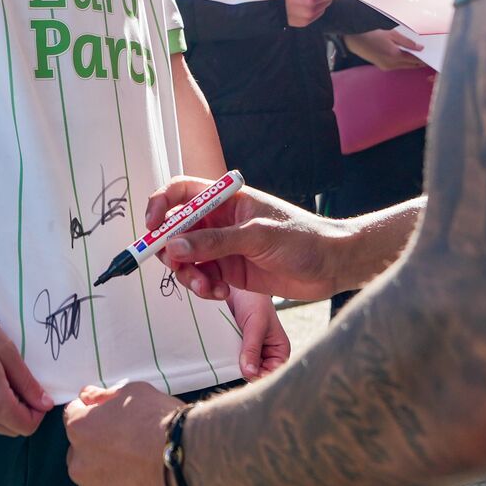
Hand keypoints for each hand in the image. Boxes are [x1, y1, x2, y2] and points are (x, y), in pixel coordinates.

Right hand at [0, 294, 52, 435]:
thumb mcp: (7, 352)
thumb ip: (27, 383)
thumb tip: (45, 404)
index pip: (26, 426)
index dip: (40, 411)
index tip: (40, 388)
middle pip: (12, 429)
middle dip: (26, 411)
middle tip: (25, 381)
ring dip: (10, 409)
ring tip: (8, 376)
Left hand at [65, 382, 197, 485]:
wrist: (193, 460)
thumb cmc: (163, 422)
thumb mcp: (135, 391)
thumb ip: (105, 396)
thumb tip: (88, 397)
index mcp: (81, 431)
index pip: (74, 418)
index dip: (94, 416)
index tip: (112, 419)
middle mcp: (80, 467)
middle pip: (82, 457)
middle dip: (99, 452)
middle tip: (131, 449)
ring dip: (111, 482)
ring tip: (142, 476)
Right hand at [146, 176, 353, 301]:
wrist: (332, 265)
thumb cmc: (302, 238)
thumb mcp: (257, 236)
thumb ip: (214, 242)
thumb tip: (173, 246)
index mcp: (226, 199)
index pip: (182, 192)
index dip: (161, 205)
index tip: (152, 227)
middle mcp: (220, 221)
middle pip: (176, 229)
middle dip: (170, 249)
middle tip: (178, 266)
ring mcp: (223, 247)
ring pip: (186, 258)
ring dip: (188, 274)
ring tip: (206, 287)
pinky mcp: (230, 272)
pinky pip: (202, 278)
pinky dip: (203, 288)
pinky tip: (220, 294)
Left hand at [226, 289, 289, 379]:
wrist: (236, 288)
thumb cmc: (254, 301)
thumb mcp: (256, 324)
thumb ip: (252, 349)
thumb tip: (250, 374)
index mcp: (279, 352)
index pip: (271, 374)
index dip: (258, 377)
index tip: (244, 372)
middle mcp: (266, 356)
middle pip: (255, 375)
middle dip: (243, 371)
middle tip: (231, 363)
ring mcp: (249, 354)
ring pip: (240, 369)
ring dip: (231, 366)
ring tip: (224, 357)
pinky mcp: (234, 350)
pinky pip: (229, 361)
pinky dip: (223, 360)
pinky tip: (217, 356)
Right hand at [344, 28, 426, 70]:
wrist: (354, 39)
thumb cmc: (372, 33)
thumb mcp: (392, 34)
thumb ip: (407, 42)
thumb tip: (420, 48)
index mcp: (394, 55)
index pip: (414, 59)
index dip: (423, 59)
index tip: (431, 57)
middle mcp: (391, 64)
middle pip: (410, 65)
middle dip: (419, 62)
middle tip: (428, 57)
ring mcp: (386, 67)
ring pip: (404, 66)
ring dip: (411, 62)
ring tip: (420, 56)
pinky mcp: (382, 66)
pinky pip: (397, 66)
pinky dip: (404, 62)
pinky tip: (407, 56)